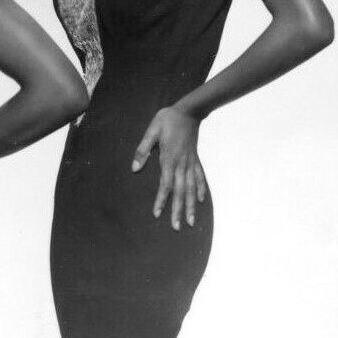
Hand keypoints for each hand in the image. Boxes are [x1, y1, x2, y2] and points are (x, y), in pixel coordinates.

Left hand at [132, 107, 207, 230]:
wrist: (189, 111)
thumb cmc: (167, 119)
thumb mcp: (152, 131)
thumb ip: (143, 149)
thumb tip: (134, 168)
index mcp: (169, 158)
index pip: (166, 184)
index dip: (162, 199)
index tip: (158, 214)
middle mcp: (182, 163)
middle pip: (180, 191)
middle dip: (178, 210)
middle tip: (177, 227)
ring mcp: (190, 162)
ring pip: (192, 188)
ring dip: (191, 205)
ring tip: (191, 221)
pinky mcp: (195, 159)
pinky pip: (200, 177)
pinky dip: (201, 189)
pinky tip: (202, 199)